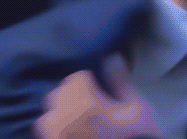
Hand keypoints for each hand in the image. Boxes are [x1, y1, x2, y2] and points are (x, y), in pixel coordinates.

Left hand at [33, 54, 164, 138]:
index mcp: (85, 102)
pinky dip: (57, 132)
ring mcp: (56, 137)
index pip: (76, 78)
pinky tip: (74, 134)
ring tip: (78, 122)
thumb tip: (112, 56)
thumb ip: (121, 81)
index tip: (100, 90)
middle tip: (90, 105)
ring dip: (60, 115)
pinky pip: (48, 136)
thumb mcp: (138, 108)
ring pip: (48, 118)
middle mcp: (63, 118)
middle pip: (58, 95)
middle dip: (71, 96)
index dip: (89, 81)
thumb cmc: (139, 136)